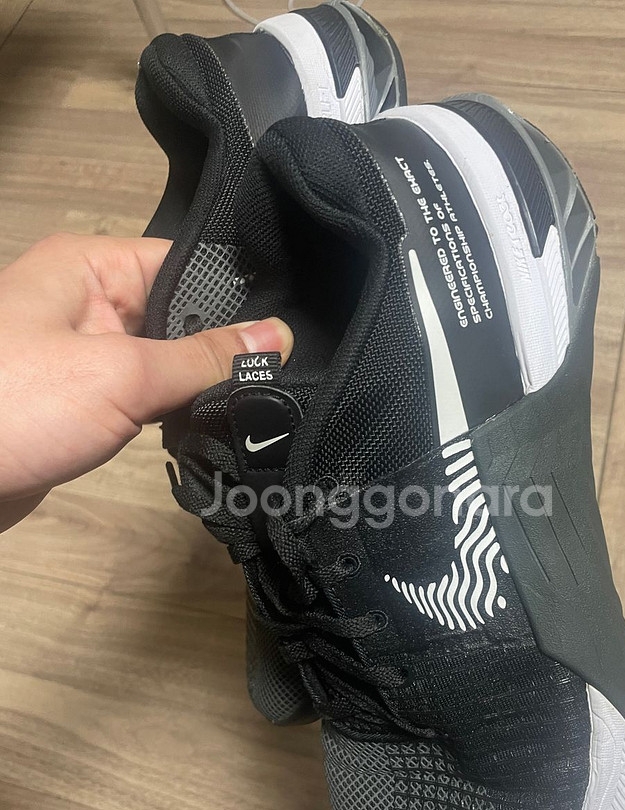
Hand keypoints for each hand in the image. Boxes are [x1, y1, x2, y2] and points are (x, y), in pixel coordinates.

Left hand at [0, 233, 292, 529]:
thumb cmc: (11, 408)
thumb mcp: (123, 376)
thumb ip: (204, 360)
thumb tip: (276, 339)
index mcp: (90, 268)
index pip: (185, 262)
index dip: (239, 293)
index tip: (291, 326)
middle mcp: (88, 303)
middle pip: (181, 314)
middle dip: (225, 344)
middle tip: (286, 372)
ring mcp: (86, 357)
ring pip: (166, 360)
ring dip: (202, 383)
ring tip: (260, 400)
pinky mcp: (84, 404)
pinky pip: (145, 398)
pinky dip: (176, 411)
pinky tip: (214, 425)